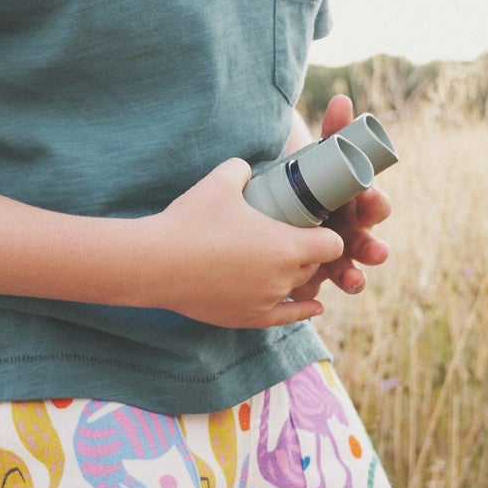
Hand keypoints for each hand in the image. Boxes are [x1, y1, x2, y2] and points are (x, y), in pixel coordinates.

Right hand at [140, 159, 343, 330]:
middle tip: (289, 235)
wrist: (155, 263)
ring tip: (284, 260)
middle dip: (307, 251)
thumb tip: (249, 169)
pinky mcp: (248, 319)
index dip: (326, 232)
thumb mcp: (221, 181)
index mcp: (286, 246)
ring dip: (295, 274)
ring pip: (298, 287)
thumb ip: (243, 169)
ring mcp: (266, 302)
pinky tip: (315, 307)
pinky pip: (287, 317)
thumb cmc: (190, 221)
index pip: (332, 244)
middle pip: (315, 266)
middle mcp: (283, 279)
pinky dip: (303, 310)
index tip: (313, 224)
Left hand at [294, 94, 390, 300]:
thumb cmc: (307, 177)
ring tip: (354, 281)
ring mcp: (336, 254)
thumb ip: (333, 130)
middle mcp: (351, 231)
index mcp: (355, 203)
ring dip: (356, 277)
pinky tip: (319, 289)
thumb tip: (342, 98)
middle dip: (373, 247)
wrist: (274, 203)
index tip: (368, 197)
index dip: (374, 204)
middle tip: (375, 251)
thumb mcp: (318, 154)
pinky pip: (324, 284)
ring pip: (352, 269)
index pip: (374, 205)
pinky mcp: (317, 273)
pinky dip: (326, 287)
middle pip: (368, 241)